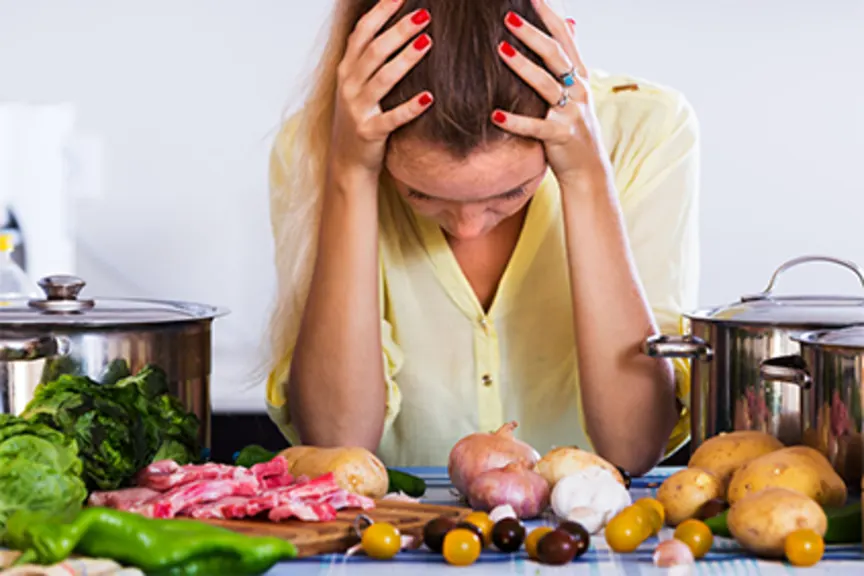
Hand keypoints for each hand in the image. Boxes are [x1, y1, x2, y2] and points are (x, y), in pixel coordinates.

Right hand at [329, 0, 433, 178]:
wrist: (346, 162)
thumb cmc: (359, 119)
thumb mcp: (356, 85)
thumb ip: (369, 58)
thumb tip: (396, 28)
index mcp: (347, 70)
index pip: (362, 32)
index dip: (381, 12)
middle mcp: (349, 86)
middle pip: (375, 51)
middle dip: (399, 30)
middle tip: (424, 15)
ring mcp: (357, 109)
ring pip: (383, 79)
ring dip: (406, 59)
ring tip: (428, 42)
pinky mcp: (369, 133)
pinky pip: (391, 119)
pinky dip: (409, 108)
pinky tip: (428, 98)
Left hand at [492, 0, 611, 186]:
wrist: (589, 169)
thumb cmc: (574, 127)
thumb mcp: (576, 91)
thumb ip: (568, 61)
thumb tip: (569, 22)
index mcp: (579, 76)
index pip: (565, 38)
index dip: (550, 16)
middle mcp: (578, 90)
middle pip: (555, 55)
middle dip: (532, 34)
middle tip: (508, 17)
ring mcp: (571, 113)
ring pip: (545, 85)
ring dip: (522, 67)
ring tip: (500, 50)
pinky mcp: (560, 137)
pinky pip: (535, 127)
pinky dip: (515, 121)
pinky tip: (495, 115)